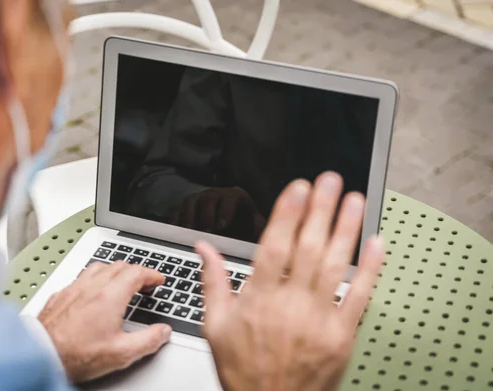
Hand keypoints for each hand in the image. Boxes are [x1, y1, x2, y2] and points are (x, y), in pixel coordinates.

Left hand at [38, 262, 171, 381]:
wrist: (41, 355)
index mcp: (110, 296)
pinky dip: (93, 278)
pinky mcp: (60, 295)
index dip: (151, 274)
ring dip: (114, 270)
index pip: (136, 273)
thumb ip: (147, 340)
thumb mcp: (121, 353)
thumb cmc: (75, 354)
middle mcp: (92, 286)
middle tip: (143, 282)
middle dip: (135, 271)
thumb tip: (162, 332)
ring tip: (120, 281)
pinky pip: (81, 277)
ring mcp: (74, 288)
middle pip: (119, 265)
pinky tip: (92, 290)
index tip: (157, 280)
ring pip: (99, 267)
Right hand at [170, 187, 265, 241]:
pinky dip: (176, 220)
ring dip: (190, 218)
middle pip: (207, 199)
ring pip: (190, 202)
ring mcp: (199, 200)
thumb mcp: (254, 226)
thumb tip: (267, 236)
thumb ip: (260, 229)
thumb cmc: (244, 226)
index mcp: (235, 197)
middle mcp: (216, 195)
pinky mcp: (186, 209)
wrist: (229, 225)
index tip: (222, 225)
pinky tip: (177, 231)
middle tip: (206, 232)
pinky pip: (177, 210)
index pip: (230, 198)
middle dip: (206, 216)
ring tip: (191, 234)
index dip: (225, 210)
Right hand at [196, 172, 383, 390]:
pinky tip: (376, 244)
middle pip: (309, 248)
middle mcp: (290, 305)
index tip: (299, 189)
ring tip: (355, 200)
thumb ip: (213, 281)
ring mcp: (319, 319)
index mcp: (259, 299)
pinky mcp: (341, 335)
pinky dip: (370, 269)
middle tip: (330, 181)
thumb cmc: (244, 368)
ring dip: (347, 229)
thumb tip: (204, 248)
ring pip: (335, 265)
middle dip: (321, 210)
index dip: (288, 214)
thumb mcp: (215, 325)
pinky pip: (359, 296)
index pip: (275, 247)